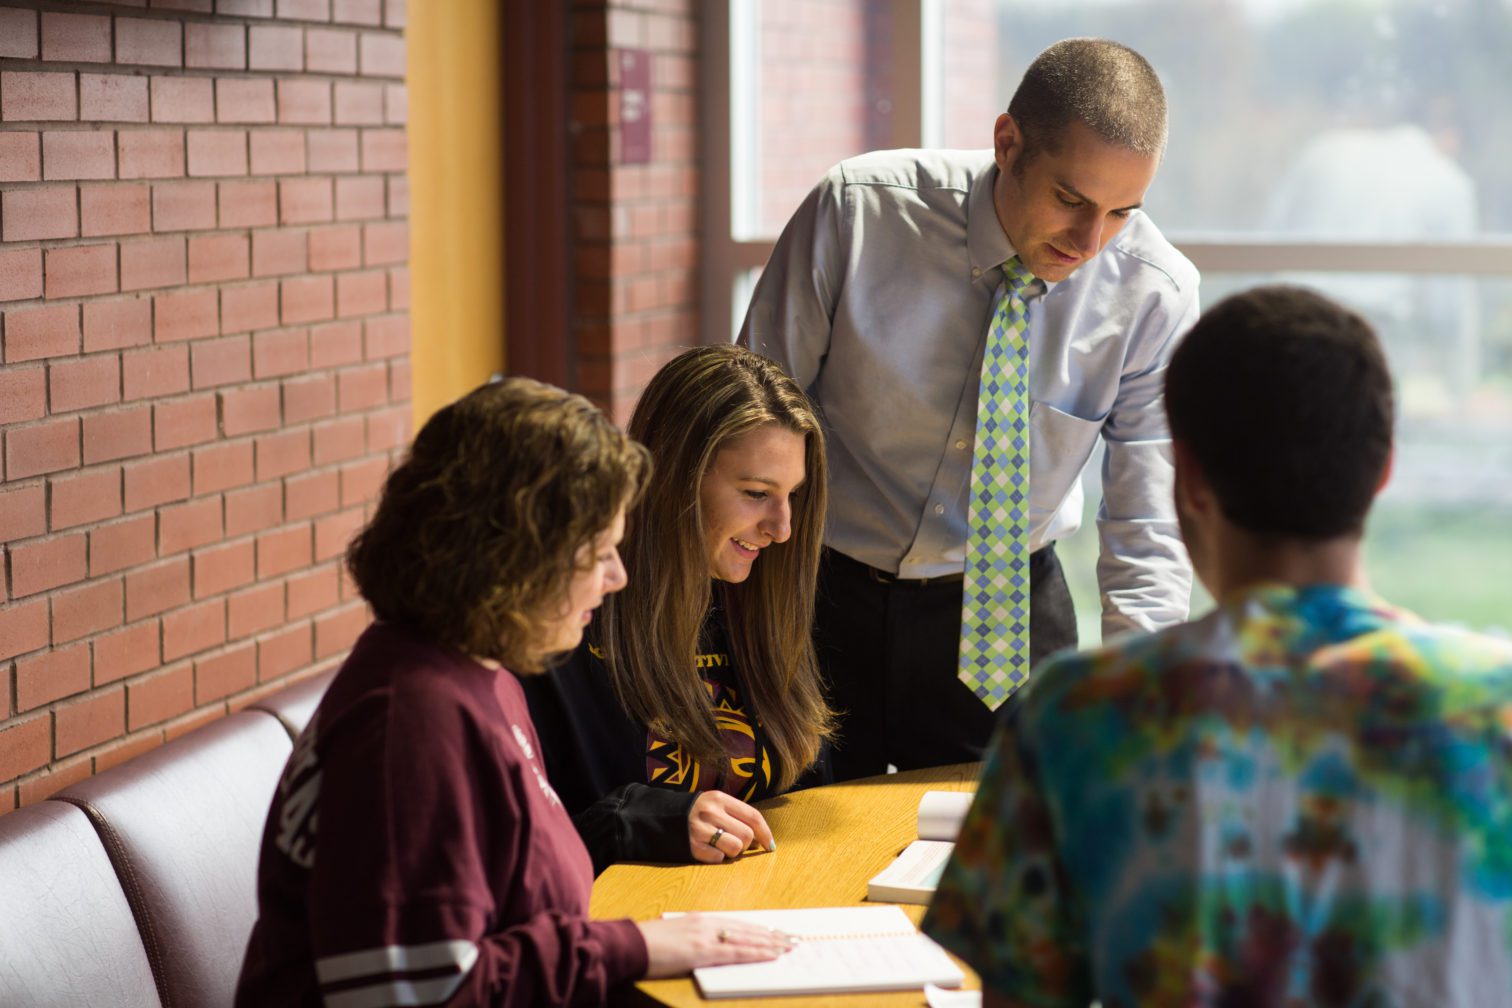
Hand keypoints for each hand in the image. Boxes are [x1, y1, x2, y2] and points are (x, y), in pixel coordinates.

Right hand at [637, 913, 795, 977]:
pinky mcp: (702, 951)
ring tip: (788, 947)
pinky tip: (770, 954)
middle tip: (791, 939)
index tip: (775, 933)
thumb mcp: (676, 936)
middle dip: (771, 935)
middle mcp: (707, 924)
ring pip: (746, 939)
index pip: (737, 924)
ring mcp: (706, 936)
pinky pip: (736, 952)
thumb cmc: (648, 944)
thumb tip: (712, 946)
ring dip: (770, 944)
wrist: (630, 945)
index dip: (758, 929)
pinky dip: (756, 953)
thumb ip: (695, 938)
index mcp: (700, 920)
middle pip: (746, 929)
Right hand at [687, 791, 774, 862]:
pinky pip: (718, 858)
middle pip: (747, 835)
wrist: (658, 818)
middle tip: (736, 844)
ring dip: (733, 852)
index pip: (753, 816)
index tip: (770, 845)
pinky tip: (706, 849)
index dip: (766, 833)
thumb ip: (736, 816)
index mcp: (719, 798)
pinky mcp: (692, 846)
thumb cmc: (694, 813)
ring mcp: (700, 829)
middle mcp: (710, 812)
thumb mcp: (714, 804)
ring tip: (721, 846)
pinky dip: (717, 857)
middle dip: (746, 844)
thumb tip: (760, 839)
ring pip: (736, 847)